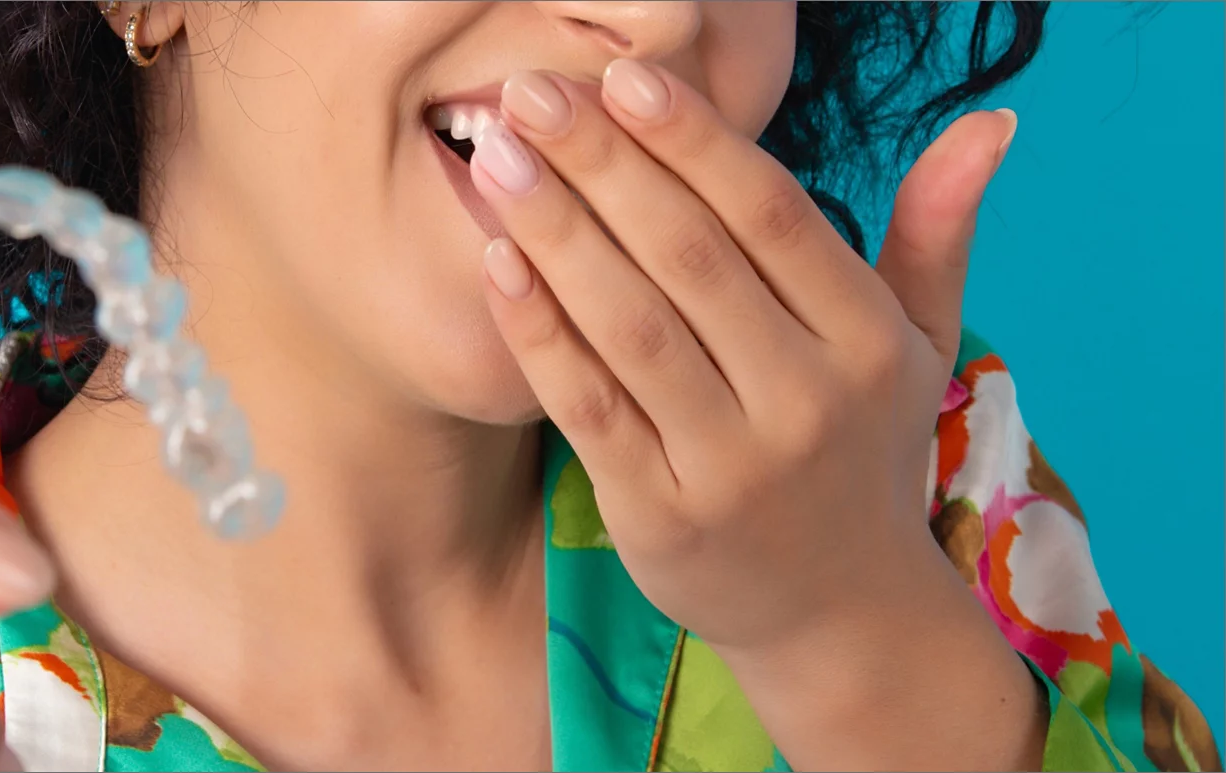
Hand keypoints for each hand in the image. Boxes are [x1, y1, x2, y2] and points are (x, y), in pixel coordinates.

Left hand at [472, 61, 1036, 767]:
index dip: (693, 140)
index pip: (771, 215)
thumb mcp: (919, 348)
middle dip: (602, 163)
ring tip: (496, 158)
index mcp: (868, 341)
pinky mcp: (662, 514)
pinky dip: (540, 333)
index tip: (623, 76)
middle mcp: (807, 400)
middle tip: (528, 91)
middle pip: (689, 256)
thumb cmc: (864, 454)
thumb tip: (991, 122)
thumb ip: (936, 232)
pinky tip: (496, 264)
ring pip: (631, 324)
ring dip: (556, 232)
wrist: (839, 616)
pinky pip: (590, 406)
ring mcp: (733, 463)